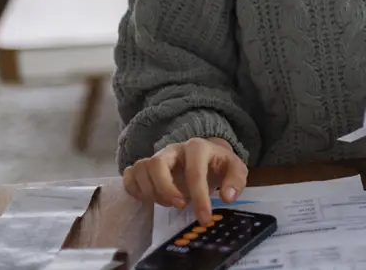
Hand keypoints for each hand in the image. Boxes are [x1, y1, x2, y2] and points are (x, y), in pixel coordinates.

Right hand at [122, 137, 247, 223]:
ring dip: (152, 192)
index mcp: (197, 147)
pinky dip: (136, 190)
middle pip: (156, 164)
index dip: (199, 196)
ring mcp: (156, 156)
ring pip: (141, 169)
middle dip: (166, 190)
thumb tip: (227, 197)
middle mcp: (173, 149)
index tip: (204, 217)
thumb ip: (235, 181)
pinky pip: (130, 175)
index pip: (194, 171)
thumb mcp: (235, 169)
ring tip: (170, 204)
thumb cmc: (218, 165)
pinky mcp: (145, 166)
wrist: (207, 156)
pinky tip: (151, 200)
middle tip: (180, 207)